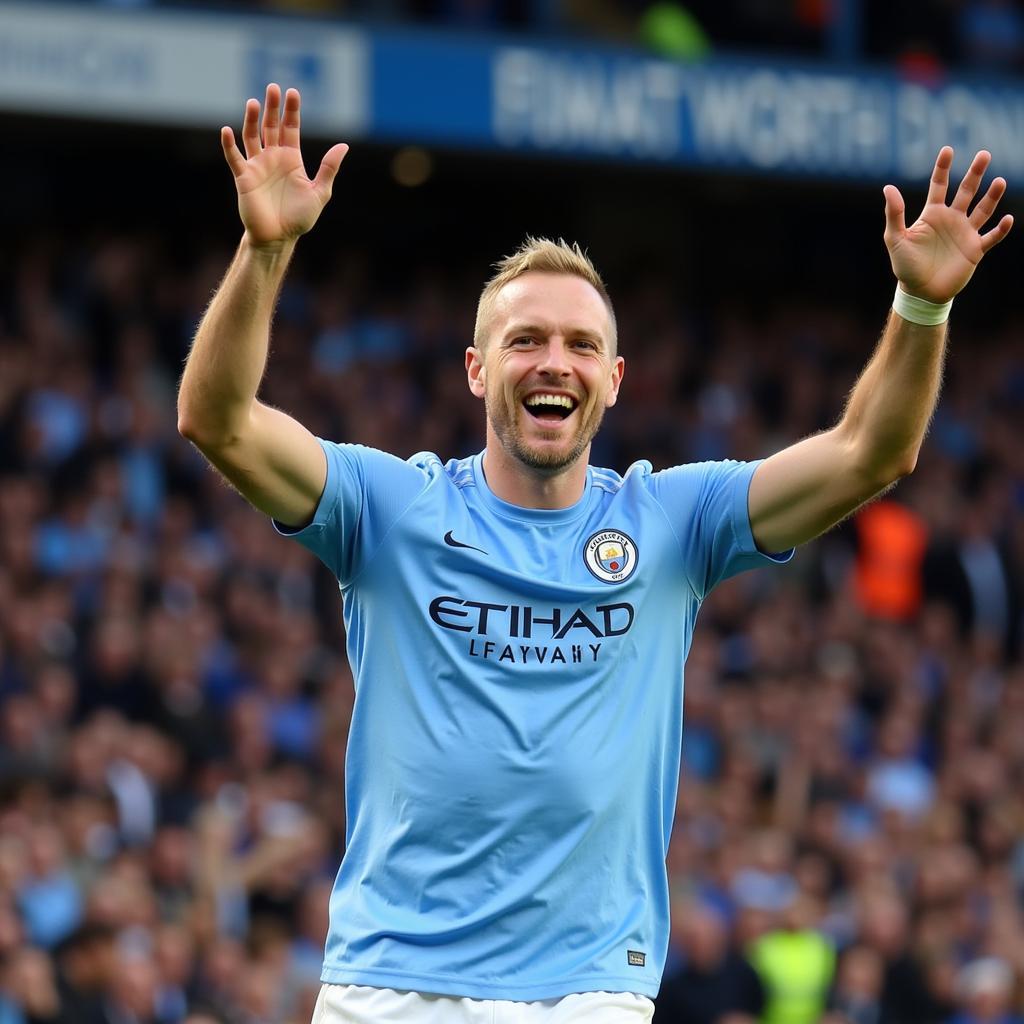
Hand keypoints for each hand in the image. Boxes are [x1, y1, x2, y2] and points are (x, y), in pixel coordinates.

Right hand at [221, 83, 348, 248]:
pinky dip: (229, 145)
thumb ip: (329, 168)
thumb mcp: (320, 192)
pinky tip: (227, 130)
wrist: (279, 237)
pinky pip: (234, 158)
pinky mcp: (243, 178)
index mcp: (291, 158)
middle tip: (273, 88)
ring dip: (251, 120)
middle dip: (272, 108)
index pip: (290, 128)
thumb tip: (344, 145)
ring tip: (254, 103)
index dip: (291, 111)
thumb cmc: (299, 218)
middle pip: (270, 126)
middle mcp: (273, 157)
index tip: (292, 92)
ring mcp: (257, 166)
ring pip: (251, 136)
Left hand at [883, 147, 1011, 302]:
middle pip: (967, 191)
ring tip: (1000, 182)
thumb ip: (894, 213)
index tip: (947, 150)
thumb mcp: (895, 238)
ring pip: (983, 209)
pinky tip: (1007, 219)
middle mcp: (951, 219)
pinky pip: (992, 236)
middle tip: (984, 154)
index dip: (943, 168)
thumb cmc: (905, 266)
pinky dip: (1001, 229)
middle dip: (975, 173)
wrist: (920, 292)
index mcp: (932, 214)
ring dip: (992, 196)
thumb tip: (888, 187)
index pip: (939, 185)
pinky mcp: (975, 250)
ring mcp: (965, 233)